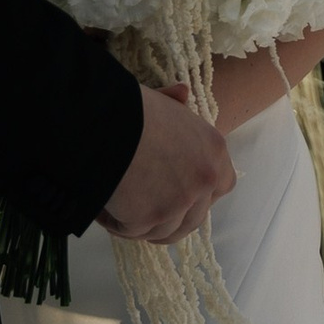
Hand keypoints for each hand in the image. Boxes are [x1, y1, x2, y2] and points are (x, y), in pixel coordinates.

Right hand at [99, 86, 234, 245]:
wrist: (103, 121)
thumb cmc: (129, 107)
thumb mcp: (159, 102)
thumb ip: (173, 106)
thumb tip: (181, 92)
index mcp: (213, 149)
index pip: (222, 185)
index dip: (199, 195)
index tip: (176, 193)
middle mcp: (204, 178)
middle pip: (192, 218)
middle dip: (167, 217)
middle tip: (141, 206)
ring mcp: (179, 202)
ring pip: (162, 231)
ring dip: (140, 223)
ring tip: (115, 205)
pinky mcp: (149, 218)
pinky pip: (131, 231)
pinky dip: (115, 223)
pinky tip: (102, 206)